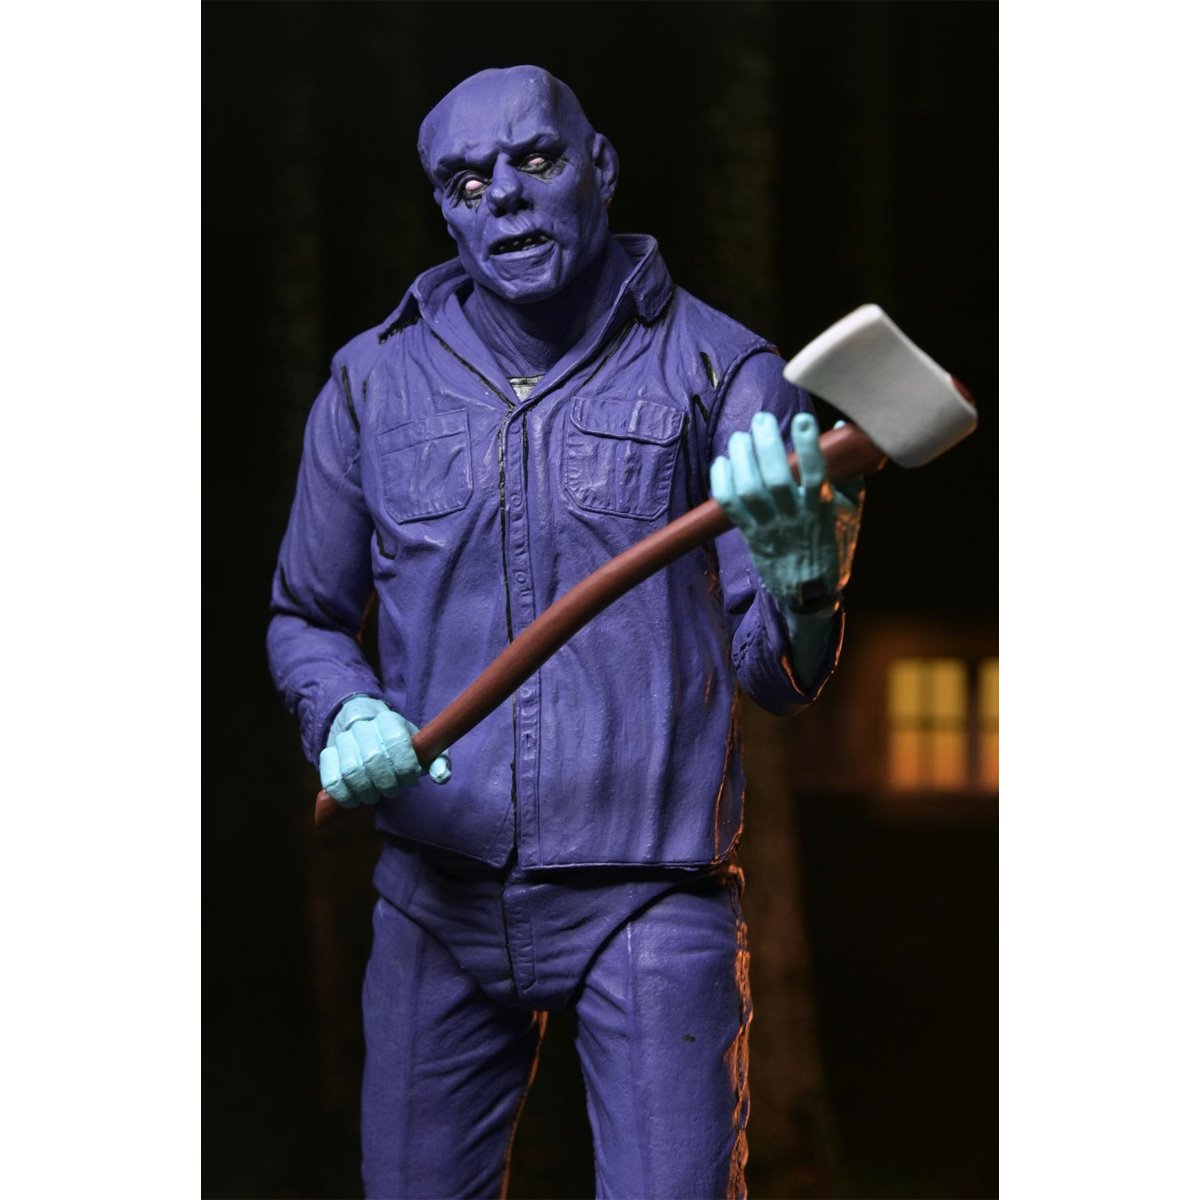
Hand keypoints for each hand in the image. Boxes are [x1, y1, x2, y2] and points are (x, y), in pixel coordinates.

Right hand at [319, 695, 450, 807]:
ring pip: (351, 771)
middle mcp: (363, 726)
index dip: (405, 766)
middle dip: (387, 783)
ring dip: (366, 792)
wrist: (367, 732)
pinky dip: (345, 796)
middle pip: (373, 759)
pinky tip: (356, 800)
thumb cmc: (402, 746)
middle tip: (394, 791)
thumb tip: (442, 777)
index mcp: (389, 719)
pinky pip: (331, 780)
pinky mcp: (327, 755)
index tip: (411, 779)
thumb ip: (437, 761)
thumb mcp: (423, 748)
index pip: (396, 741)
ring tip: (375, 796)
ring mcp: (342, 740)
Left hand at [709, 411, 863, 611]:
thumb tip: (843, 428)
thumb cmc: (833, 541)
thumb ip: (851, 471)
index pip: (814, 476)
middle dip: (766, 445)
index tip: (803, 420)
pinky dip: (721, 481)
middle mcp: (792, 517)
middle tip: (762, 419)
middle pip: (775, 479)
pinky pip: (728, 505)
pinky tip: (724, 461)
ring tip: (741, 437)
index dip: (808, 448)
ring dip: (741, 459)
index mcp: (821, 509)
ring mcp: (768, 527)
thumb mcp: (852, 510)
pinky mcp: (748, 533)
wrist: (809, 591)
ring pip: (748, 490)